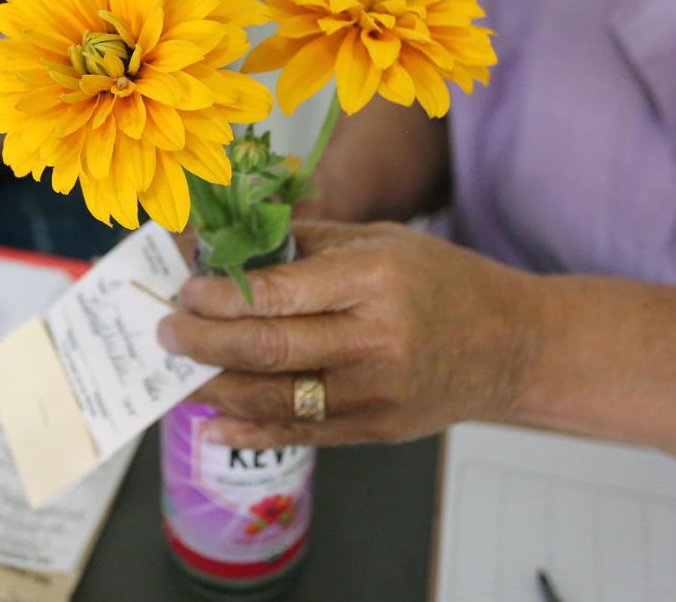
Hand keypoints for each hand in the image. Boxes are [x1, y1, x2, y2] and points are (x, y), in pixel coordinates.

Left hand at [158, 220, 539, 447]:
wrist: (509, 345)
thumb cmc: (443, 281)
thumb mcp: (382, 240)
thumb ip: (308, 242)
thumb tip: (231, 245)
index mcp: (375, 279)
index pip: (277, 292)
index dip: (218, 294)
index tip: (186, 289)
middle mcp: (375, 339)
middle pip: (266, 348)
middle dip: (200, 341)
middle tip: (166, 330)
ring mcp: (376, 392)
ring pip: (272, 398)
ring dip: (213, 386)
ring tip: (180, 371)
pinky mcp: (376, 430)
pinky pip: (299, 435)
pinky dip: (247, 428)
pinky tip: (213, 419)